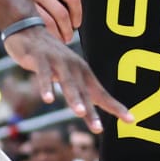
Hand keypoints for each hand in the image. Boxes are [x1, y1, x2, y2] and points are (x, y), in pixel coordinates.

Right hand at [5, 26, 130, 132]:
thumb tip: (89, 111)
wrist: (28, 31)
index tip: (131, 120)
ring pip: (68, 83)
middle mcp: (75, 67)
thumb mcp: (67, 74)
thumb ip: (77, 91)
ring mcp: (58, 62)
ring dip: (74, 98)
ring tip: (79, 113)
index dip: (116, 107)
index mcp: (83, 74)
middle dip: (92, 112)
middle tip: (98, 129)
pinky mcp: (40, 58)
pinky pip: (44, 74)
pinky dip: (46, 86)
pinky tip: (48, 99)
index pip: (102, 94)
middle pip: (85, 93)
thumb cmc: (50, 58)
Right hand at [22, 0, 88, 41]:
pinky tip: (45, 38)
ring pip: (47, 22)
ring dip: (56, 35)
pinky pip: (33, 27)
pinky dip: (43, 35)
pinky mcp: (17, 11)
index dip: (78, 14)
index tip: (76, 23)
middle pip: (61, 13)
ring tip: (58, 40)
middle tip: (68, 37)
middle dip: (67, 29)